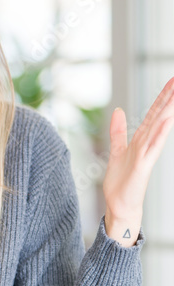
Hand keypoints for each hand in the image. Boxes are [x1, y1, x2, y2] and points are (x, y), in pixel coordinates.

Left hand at [102, 76, 173, 246]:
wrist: (119, 204)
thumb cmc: (120, 181)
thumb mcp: (116, 150)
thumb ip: (118, 131)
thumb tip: (118, 110)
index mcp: (139, 139)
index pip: (152, 114)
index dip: (160, 97)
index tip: (171, 81)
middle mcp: (145, 143)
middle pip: (158, 116)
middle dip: (167, 98)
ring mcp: (146, 153)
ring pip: (158, 128)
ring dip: (167, 111)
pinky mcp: (144, 165)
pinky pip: (153, 146)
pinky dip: (159, 133)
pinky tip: (167, 121)